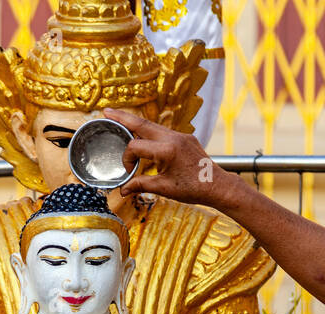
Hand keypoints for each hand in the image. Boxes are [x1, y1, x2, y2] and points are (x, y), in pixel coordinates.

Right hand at [104, 108, 231, 208]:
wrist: (217, 186)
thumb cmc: (194, 189)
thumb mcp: (164, 189)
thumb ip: (141, 185)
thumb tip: (123, 190)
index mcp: (166, 151)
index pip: (136, 147)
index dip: (127, 159)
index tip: (129, 171)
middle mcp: (173, 138)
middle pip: (142, 124)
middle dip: (123, 117)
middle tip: (106, 111)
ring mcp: (180, 135)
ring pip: (153, 125)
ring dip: (136, 123)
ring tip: (119, 117)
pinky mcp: (185, 138)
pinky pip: (163, 131)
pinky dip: (150, 131)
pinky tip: (142, 133)